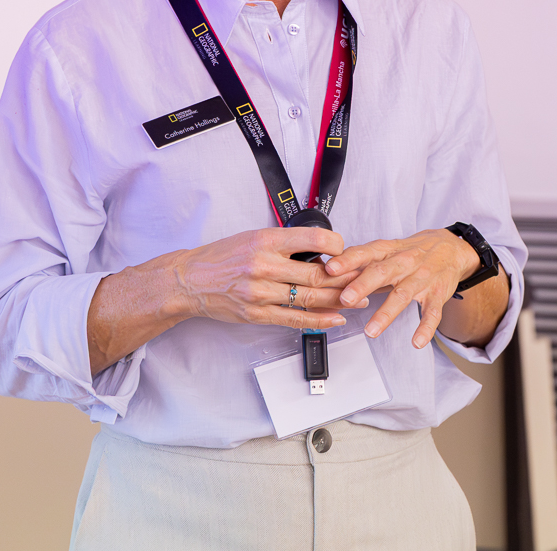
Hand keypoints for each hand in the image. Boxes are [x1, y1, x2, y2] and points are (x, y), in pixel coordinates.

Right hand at [175, 225, 360, 330]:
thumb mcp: (254, 236)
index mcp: (266, 240)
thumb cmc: (223, 257)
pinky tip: (337, 319)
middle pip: (318, 274)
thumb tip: (322, 252)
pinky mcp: (257, 314)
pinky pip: (296, 319)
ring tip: (359, 299)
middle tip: (365, 279)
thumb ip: (286, 244)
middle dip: (347, 279)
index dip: (338, 246)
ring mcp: (260, 292)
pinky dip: (320, 320)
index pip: (314, 239)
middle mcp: (264, 265)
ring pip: (311, 298)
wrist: (190, 280)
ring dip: (341, 300)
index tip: (346, 250)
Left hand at [325, 229, 480, 347]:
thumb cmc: (413, 251)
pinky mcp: (437, 294)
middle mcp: (405, 262)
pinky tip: (416, 342)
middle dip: (363, 285)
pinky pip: (432, 313)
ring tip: (371, 330)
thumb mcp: (388, 250)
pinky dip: (425, 328)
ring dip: (386, 313)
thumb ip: (361, 262)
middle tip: (346, 299)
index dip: (348, 260)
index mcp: (389, 250)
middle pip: (382, 272)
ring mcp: (422, 278)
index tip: (331, 268)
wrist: (452, 248)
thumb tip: (328, 273)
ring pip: (403, 295)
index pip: (366, 252)